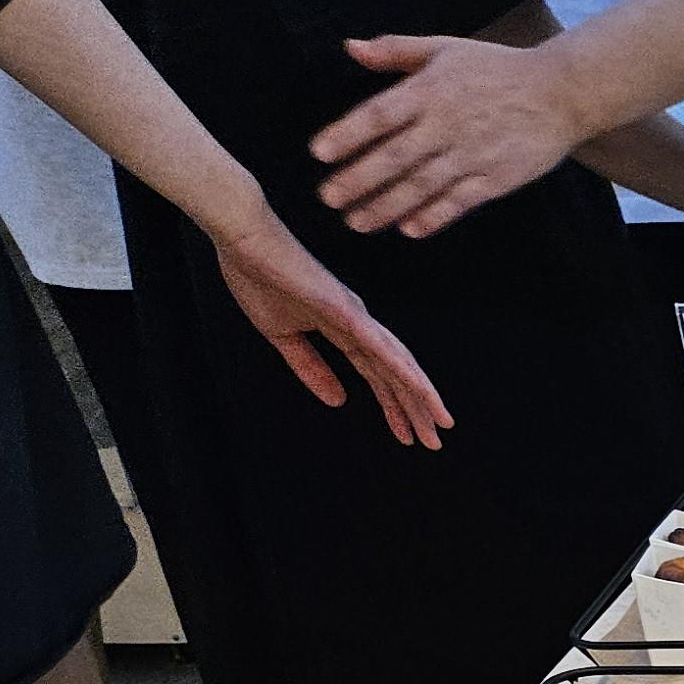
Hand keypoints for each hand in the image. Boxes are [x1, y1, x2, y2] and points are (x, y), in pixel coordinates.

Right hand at [211, 209, 453, 447]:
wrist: (243, 241)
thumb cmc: (258, 277)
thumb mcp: (283, 337)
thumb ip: (311, 368)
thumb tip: (339, 401)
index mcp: (344, 330)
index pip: (377, 375)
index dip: (394, 405)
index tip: (408, 434)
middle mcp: (359, 324)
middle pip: (395, 374)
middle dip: (415, 409)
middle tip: (434, 442)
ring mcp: (355, 315)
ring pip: (396, 363)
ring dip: (420, 395)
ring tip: (440, 424)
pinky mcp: (345, 309)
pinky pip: (379, 345)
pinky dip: (402, 369)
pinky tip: (421, 390)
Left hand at [312, 32, 582, 238]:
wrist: (560, 93)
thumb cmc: (498, 68)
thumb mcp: (445, 48)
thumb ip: (396, 51)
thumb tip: (350, 47)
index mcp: (430, 90)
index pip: (379, 115)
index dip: (348, 134)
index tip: (319, 153)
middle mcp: (446, 124)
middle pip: (395, 156)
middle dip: (359, 179)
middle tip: (328, 198)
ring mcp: (472, 155)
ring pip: (421, 185)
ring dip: (387, 206)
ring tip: (356, 222)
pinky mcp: (496, 179)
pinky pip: (459, 201)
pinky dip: (434, 216)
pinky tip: (410, 229)